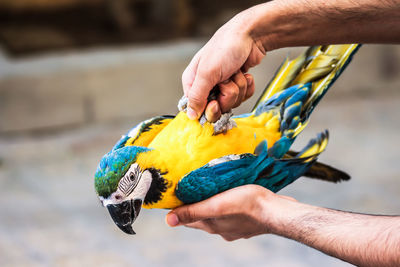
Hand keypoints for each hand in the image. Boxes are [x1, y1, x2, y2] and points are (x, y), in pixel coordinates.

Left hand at [166, 185, 296, 240]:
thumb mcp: (216, 205)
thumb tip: (169, 221)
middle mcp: (221, 228)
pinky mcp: (247, 220)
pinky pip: (232, 212)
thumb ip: (193, 212)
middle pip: (201, 216)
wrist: (277, 211)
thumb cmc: (248, 205)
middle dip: (195, 203)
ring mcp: (235, 226)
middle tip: (192, 187)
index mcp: (211, 225)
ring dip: (213, 203)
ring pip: (217, 213)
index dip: (179, 207)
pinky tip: (233, 195)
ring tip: (212, 188)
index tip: (176, 194)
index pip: (187, 218)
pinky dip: (228, 204)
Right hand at [182, 10, 264, 120]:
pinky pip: (243, 96)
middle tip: (228, 83)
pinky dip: (247, 86)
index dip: (208, 109)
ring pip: (232, 102)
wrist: (252, 35)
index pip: (196, 108)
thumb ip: (197, 96)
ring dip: (238, 88)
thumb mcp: (207, 73)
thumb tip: (191, 115)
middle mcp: (207, 84)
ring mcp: (223, 84)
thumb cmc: (226, 47)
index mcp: (193, 81)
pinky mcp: (237, 83)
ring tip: (236, 72)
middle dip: (227, 96)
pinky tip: (245, 74)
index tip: (215, 103)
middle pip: (216, 108)